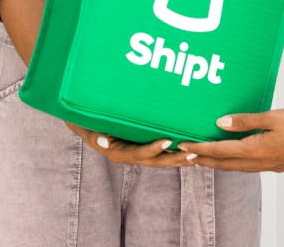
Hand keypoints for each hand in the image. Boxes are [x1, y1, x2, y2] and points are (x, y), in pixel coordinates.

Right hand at [65, 121, 192, 167]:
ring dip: (178, 158)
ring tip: (197, 155)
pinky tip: (190, 151)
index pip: (138, 153)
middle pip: (155, 160)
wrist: (86, 121)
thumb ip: (96, 135)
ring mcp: (138, 152)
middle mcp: (130, 155)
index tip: (168, 141)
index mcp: (118, 152)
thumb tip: (103, 142)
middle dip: (174, 158)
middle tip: (192, 153)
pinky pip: (161, 152)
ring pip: (161, 158)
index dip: (153, 149)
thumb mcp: (89, 127)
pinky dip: (175, 152)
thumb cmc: (88, 122)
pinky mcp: (143, 146)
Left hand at [177, 109, 283, 172]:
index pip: (220, 151)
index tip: (185, 147)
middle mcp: (258, 162)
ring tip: (207, 158)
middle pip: (224, 164)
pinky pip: (248, 167)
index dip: (201, 149)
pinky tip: (236, 157)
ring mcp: (267, 166)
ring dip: (219, 163)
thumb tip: (221, 123)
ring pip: (236, 168)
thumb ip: (246, 121)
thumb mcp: (272, 117)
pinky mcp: (275, 165)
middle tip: (188, 157)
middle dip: (204, 160)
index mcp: (255, 149)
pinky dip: (235, 163)